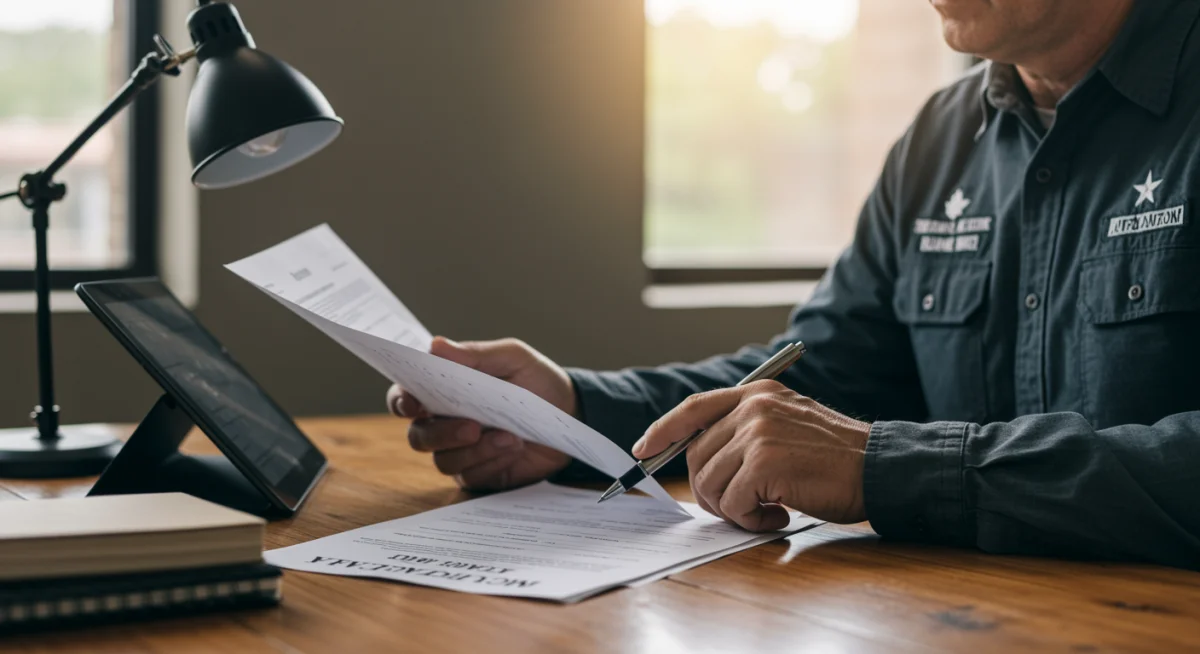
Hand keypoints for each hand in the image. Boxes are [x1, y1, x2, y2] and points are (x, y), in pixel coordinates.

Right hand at [388, 336, 573, 490]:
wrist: (572, 415)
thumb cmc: (537, 381)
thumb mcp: (513, 359)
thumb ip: (475, 355)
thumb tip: (436, 345)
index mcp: (444, 390)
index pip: (405, 398)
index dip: (401, 402)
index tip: (413, 404)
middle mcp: (445, 423)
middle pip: (419, 436)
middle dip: (441, 433)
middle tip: (472, 427)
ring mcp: (461, 451)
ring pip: (444, 460)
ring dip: (475, 450)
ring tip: (509, 437)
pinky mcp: (481, 474)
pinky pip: (472, 476)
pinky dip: (492, 462)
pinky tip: (513, 449)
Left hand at [632, 380, 870, 530]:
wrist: (880, 469)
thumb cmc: (838, 460)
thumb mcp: (789, 427)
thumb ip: (748, 432)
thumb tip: (702, 459)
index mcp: (758, 395)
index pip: (694, 408)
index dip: (663, 430)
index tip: (643, 450)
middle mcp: (754, 407)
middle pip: (696, 456)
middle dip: (710, 491)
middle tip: (743, 507)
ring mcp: (758, 433)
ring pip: (709, 483)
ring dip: (732, 509)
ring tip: (768, 510)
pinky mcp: (765, 463)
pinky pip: (731, 503)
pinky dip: (749, 520)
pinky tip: (778, 515)